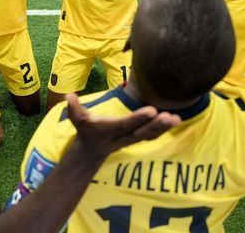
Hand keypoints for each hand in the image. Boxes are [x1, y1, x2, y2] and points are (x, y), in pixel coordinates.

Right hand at [66, 93, 180, 159]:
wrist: (92, 149)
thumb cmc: (86, 130)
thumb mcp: (77, 119)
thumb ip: (74, 108)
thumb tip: (69, 95)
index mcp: (111, 128)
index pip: (126, 124)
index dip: (138, 118)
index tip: (151, 110)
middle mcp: (124, 135)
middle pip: (143, 131)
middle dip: (156, 125)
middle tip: (169, 116)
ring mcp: (132, 138)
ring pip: (151, 134)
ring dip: (164, 128)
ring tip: (176, 119)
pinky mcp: (138, 137)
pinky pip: (153, 135)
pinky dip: (164, 129)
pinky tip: (176, 120)